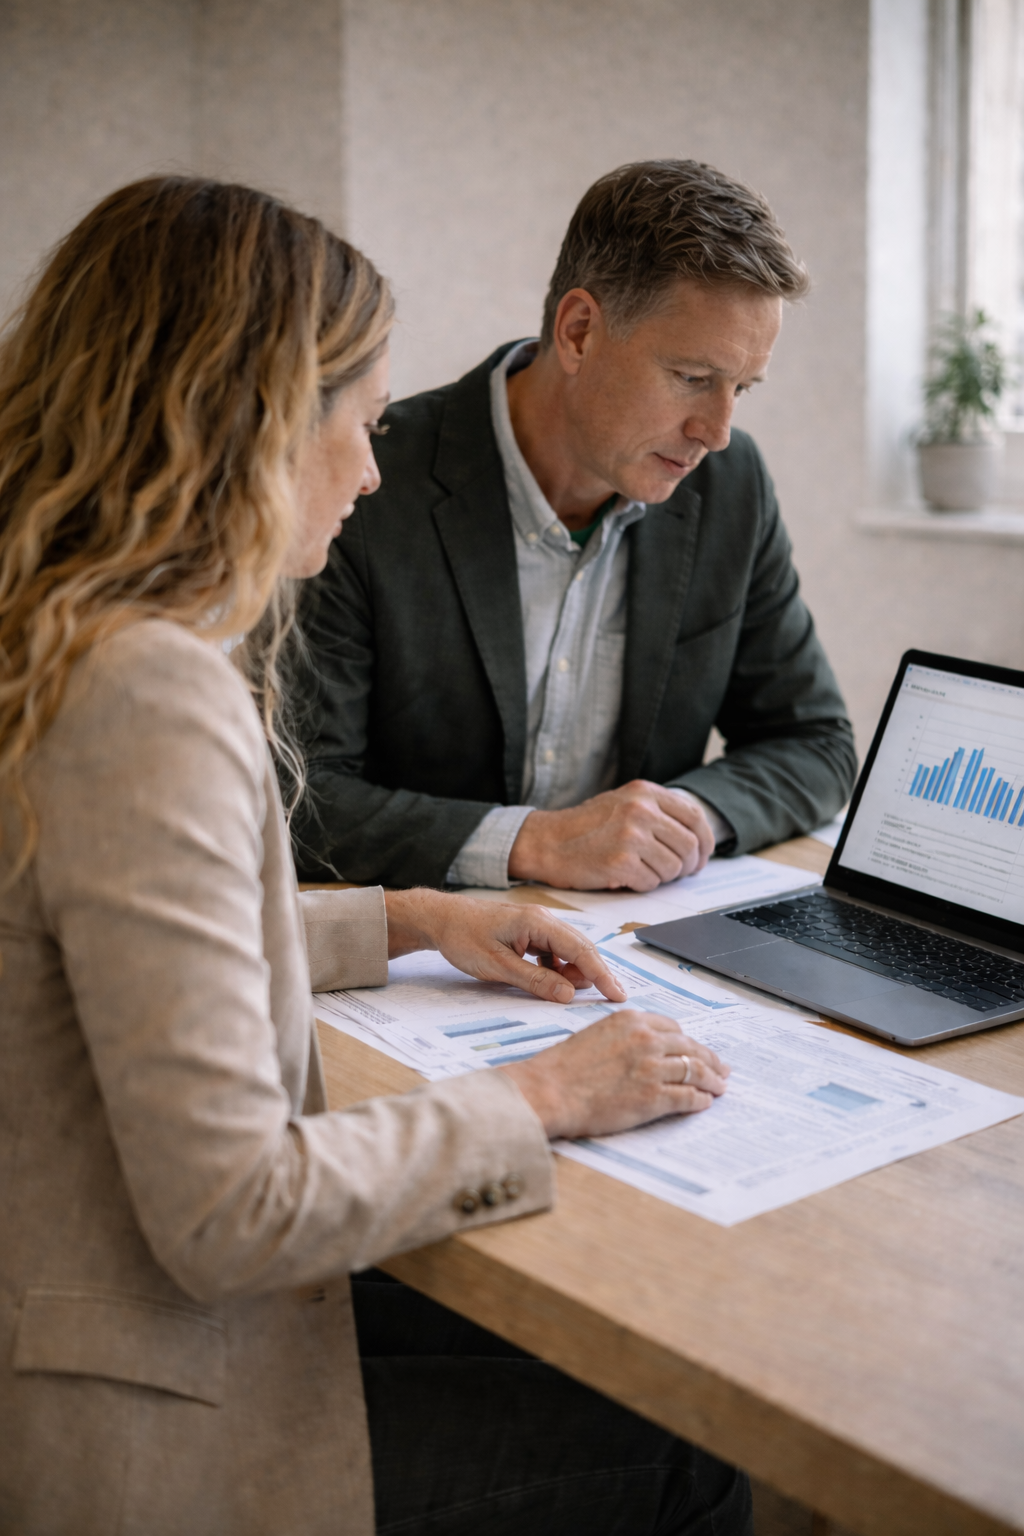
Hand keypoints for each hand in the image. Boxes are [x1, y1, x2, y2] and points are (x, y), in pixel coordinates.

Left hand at [382, 890, 626, 1004]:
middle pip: (581, 948)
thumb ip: (535, 981)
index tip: (617, 994)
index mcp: (537, 922)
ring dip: (573, 972)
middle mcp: (542, 919)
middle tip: (610, 998)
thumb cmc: (463, 937)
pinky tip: (551, 982)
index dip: (602, 974)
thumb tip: (569, 993)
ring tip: (568, 992)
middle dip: (595, 974)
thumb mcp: (498, 966)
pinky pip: (553, 951)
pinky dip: (558, 968)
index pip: (581, 950)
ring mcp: (536, 925)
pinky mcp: (528, 932)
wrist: (440, 919)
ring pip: (568, 951)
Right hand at [500, 1011, 729, 1137]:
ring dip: (711, 1080)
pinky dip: (700, 1100)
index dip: (688, 1041)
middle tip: (720, 1069)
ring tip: (719, 1087)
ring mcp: (652, 1068)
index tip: (695, 1049)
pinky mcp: (653, 1097)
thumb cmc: (563, 1067)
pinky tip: (704, 1103)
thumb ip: (624, 1037)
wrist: (549, 1091)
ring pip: (695, 1071)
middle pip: (690, 1047)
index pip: (673, 1028)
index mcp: (631, 1020)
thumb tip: (644, 1049)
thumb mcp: (595, 1035)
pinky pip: (688, 1097)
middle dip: (709, 1059)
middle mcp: (646, 1039)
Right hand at [507, 780, 714, 889]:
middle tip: (679, 873)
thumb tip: (696, 835)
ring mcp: (631, 836)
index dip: (706, 841)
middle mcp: (641, 810)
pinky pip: (651, 883)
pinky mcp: (621, 862)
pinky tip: (626, 877)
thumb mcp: (623, 803)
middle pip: (689, 846)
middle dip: (688, 865)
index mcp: (645, 792)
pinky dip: (642, 885)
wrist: (547, 841)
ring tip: (642, 871)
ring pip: (673, 868)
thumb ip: (657, 811)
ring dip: (662, 876)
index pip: (695, 816)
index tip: (703, 856)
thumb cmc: (585, 827)